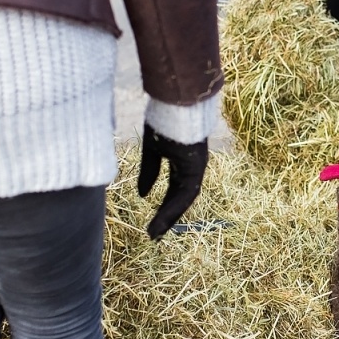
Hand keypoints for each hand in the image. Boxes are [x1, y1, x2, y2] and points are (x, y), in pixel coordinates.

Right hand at [138, 125, 208, 239]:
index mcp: (182, 163)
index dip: (164, 207)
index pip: (174, 190)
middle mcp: (191, 168)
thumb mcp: (151, 151)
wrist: (176, 103)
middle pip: (180, 198)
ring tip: (156, 233)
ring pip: (184, 199)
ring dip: (169, 217)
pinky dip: (173, 207)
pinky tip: (162, 219)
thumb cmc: (164, 120)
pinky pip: (186, 193)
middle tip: (155, 235)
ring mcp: (196, 168)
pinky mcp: (196, 167)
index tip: (154, 223)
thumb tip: (142, 195)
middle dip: (167, 216)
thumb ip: (148, 172)